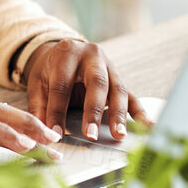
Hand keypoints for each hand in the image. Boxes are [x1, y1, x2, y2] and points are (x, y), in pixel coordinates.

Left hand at [23, 40, 152, 141]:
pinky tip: (149, 125)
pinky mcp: (120, 78)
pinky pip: (131, 95)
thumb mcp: (38, 82)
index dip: (57, 110)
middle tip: (90, 135)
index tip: (54, 133)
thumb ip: (39, 106)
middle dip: (94, 111)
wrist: (65, 52)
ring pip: (117, 89)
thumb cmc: (50, 70)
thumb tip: (42, 133)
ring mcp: (110, 66)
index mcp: (67, 53)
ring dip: (118, 114)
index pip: (62, 84)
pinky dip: (140, 111)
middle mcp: (92, 56)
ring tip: (118, 135)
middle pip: (96, 83)